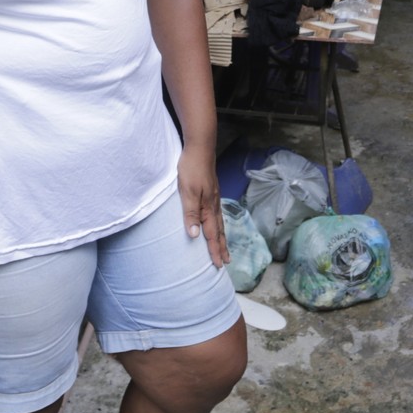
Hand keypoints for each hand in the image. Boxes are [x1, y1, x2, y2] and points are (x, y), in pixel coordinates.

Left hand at [177, 143, 229, 266]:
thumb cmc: (191, 168)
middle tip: (226, 262)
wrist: (200, 147)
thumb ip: (190, 213)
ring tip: (224, 247)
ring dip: (222, 237)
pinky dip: (219, 225)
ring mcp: (213, 197)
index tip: (218, 265)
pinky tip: (217, 223)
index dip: (214, 250)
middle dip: (222, 247)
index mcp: (208, 207)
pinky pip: (217, 214)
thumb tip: (194, 235)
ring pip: (220, 223)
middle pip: (220, 231)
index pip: (212, 234)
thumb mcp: (187, 191)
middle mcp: (213, 204)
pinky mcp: (211, 191)